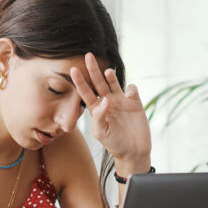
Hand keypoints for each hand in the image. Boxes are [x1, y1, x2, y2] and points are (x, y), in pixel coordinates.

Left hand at [70, 52, 151, 171]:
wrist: (133, 151)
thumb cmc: (114, 144)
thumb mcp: (101, 133)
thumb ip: (99, 117)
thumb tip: (105, 100)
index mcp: (97, 109)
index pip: (86, 92)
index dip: (79, 81)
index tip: (72, 70)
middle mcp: (108, 102)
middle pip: (98, 82)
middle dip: (93, 69)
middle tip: (88, 56)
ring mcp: (121, 101)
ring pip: (114, 83)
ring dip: (111, 76)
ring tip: (107, 71)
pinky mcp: (135, 103)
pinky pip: (132, 90)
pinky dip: (130, 89)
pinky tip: (129, 95)